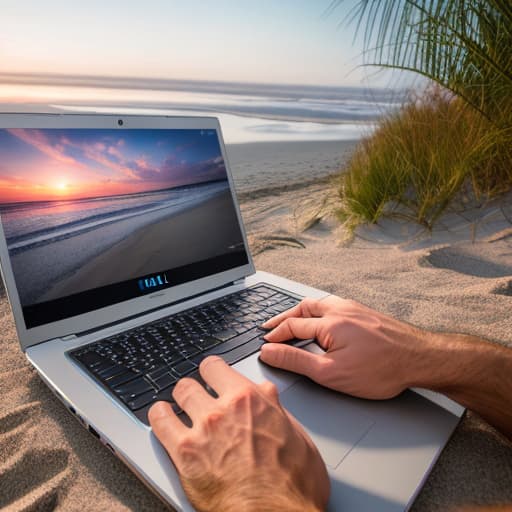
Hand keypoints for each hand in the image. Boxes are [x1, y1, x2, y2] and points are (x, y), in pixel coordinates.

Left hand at [148, 356, 329, 511]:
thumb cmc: (292, 486)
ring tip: (178, 406)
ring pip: (179, 394)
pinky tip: (162, 417)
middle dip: (196, 386)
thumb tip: (266, 394)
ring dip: (179, 399)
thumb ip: (276, 410)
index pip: (218, 368)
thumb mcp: (298, 438)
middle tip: (197, 394)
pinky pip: (161, 422)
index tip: (212, 375)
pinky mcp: (185, 454)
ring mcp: (203, 429)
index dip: (213, 371)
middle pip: (195, 380)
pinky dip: (160, 416)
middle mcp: (225, 408)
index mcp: (252, 400)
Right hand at [260, 296, 429, 399]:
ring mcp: (354, 308)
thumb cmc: (381, 369)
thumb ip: (296, 361)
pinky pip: (333, 305)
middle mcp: (340, 309)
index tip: (264, 344)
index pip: (291, 326)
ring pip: (318, 304)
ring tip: (290, 320)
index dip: (274, 336)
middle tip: (269, 326)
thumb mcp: (330, 373)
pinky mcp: (365, 312)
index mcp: (328, 323)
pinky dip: (318, 311)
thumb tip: (269, 352)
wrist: (421, 358)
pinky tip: (321, 319)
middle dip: (283, 317)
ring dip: (300, 312)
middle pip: (302, 309)